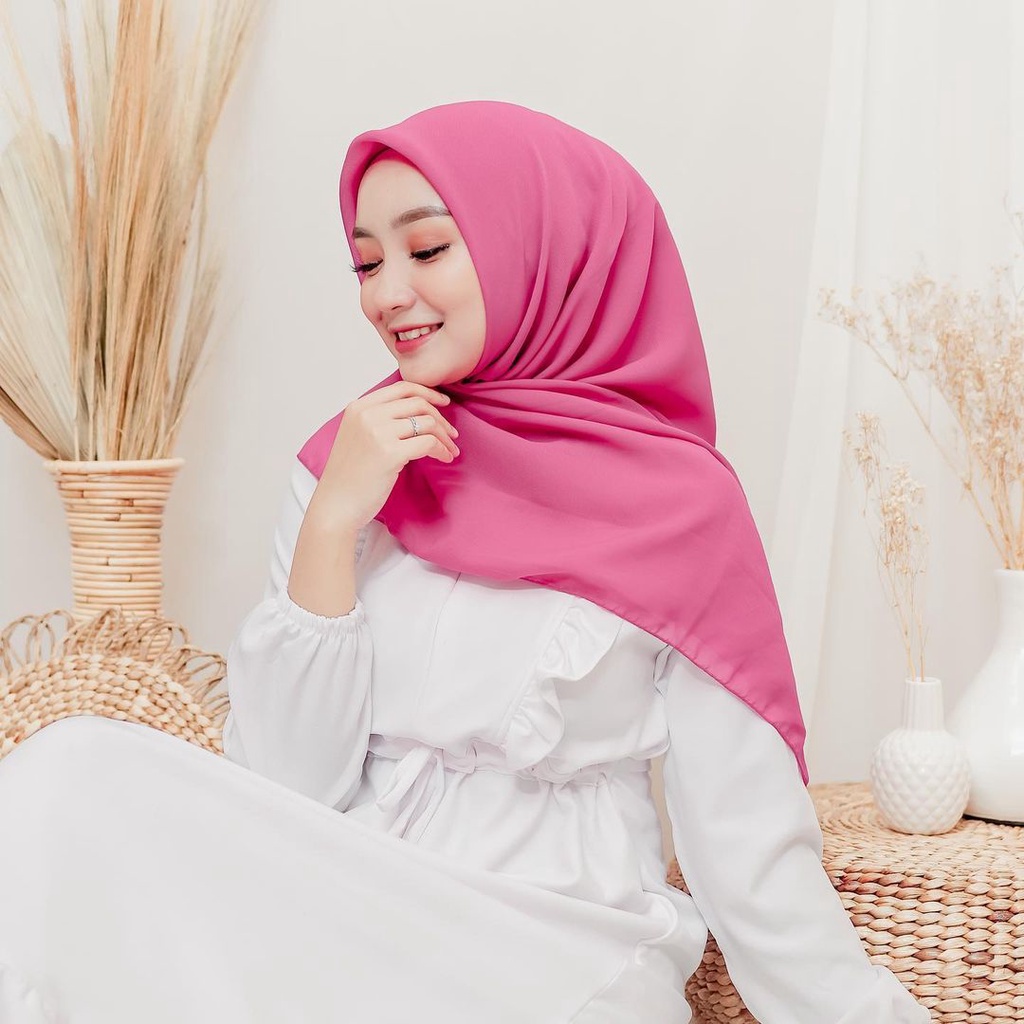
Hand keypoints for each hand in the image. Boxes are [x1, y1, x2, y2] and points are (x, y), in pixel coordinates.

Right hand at [310, 381, 459, 529]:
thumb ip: (379, 420)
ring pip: (426, 422)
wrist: (335, 505)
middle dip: (441, 417)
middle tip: (451, 433)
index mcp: (359, 407)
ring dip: (444, 436)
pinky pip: (428, 443)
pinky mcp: (390, 453)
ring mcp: (378, 433)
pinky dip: (442, 450)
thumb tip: (417, 413)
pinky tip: (445, 458)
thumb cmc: (349, 476)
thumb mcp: (358, 436)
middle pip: (418, 403)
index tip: (443, 403)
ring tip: (450, 449)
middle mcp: (367, 415)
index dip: (428, 392)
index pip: (402, 387)